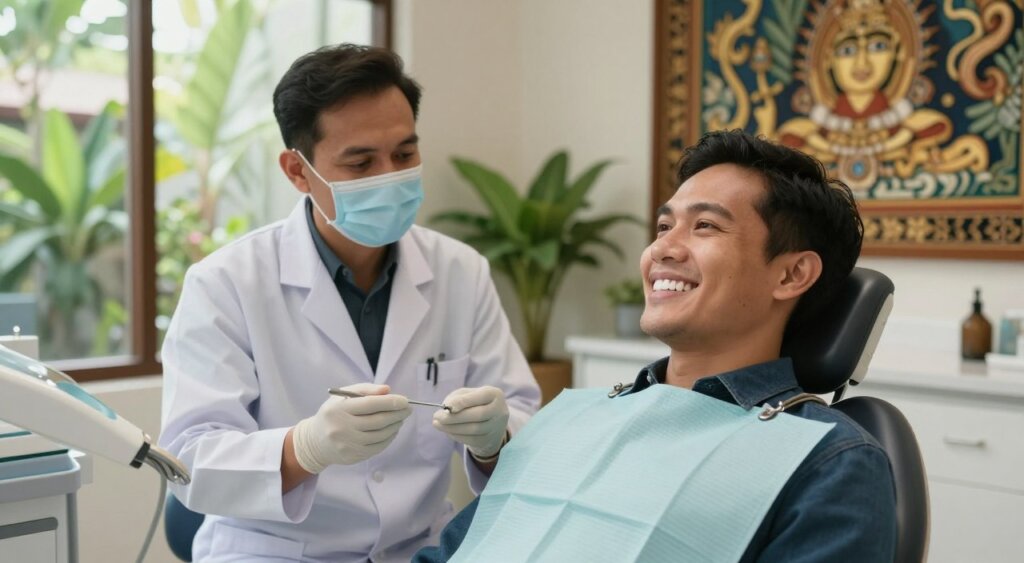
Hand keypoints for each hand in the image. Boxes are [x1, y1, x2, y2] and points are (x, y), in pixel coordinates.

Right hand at [292, 383, 410, 473]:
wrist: (316, 441)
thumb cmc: (334, 413)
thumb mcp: (343, 396)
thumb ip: (366, 390)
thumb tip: (388, 390)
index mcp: (339, 409)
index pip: (370, 404)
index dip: (390, 402)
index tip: (405, 400)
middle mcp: (342, 428)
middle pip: (378, 421)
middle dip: (397, 414)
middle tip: (408, 409)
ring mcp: (348, 444)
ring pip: (380, 435)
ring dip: (395, 426)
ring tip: (401, 418)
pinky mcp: (353, 456)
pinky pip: (378, 447)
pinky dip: (389, 438)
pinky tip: (393, 430)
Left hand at [432, 386, 508, 458]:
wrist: (491, 421)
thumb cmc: (476, 403)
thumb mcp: (468, 394)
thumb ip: (457, 397)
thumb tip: (446, 407)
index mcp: (495, 394)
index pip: (480, 397)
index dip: (463, 402)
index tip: (446, 406)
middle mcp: (499, 411)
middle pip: (477, 415)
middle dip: (454, 417)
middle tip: (436, 416)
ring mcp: (495, 427)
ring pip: (473, 429)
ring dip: (451, 428)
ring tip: (437, 423)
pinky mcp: (488, 440)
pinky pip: (470, 439)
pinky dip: (455, 435)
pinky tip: (446, 430)